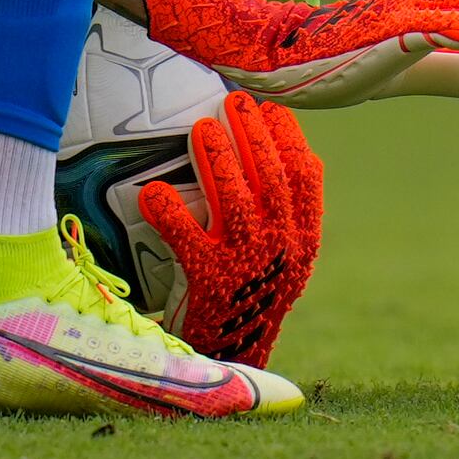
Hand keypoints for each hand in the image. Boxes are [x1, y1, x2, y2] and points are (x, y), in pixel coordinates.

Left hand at [139, 92, 321, 367]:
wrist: (229, 357)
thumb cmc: (245, 293)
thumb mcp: (275, 256)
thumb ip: (273, 213)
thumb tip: (256, 150)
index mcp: (303, 241)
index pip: (306, 179)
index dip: (290, 139)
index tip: (273, 109)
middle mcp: (281, 250)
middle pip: (271, 180)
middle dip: (253, 135)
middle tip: (234, 101)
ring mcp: (247, 265)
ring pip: (236, 202)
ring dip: (219, 160)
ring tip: (202, 127)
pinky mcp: (211, 281)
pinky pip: (189, 240)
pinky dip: (171, 213)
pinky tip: (152, 192)